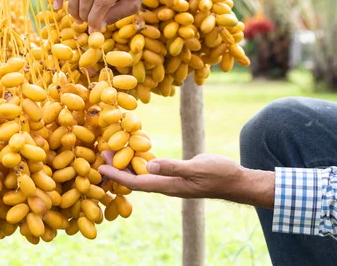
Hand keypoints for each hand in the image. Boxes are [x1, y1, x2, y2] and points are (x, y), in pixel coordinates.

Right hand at [52, 0, 166, 31]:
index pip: (102, 1)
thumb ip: (117, 14)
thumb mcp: (134, 2)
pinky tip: (57, 7)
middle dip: (84, 14)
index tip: (93, 29)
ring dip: (74, 9)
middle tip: (86, 24)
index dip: (95, 18)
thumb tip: (97, 26)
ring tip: (78, 19)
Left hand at [98, 151, 274, 208]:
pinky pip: (152, 172)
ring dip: (126, 165)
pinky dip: (140, 163)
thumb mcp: (197, 168)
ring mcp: (171, 182)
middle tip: (100, 154)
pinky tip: (136, 154)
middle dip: (116, 169)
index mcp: (168, 186)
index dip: (116, 176)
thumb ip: (173, 167)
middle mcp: (166, 186)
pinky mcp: (176, 176)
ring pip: (142, 176)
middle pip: (135, 180)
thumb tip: (149, 165)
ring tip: (112, 151)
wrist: (236, 181)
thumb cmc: (220, 174)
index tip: (99, 168)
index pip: (136, 182)